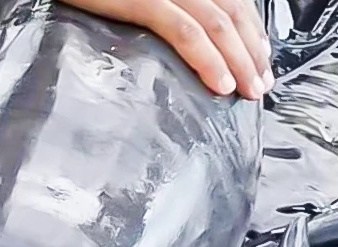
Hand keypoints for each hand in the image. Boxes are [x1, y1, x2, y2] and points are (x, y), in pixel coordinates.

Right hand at [59, 0, 273, 99]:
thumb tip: (188, 43)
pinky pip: (185, 33)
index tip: (259, 62)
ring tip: (246, 90)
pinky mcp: (143, 0)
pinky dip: (207, 58)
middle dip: (251, 53)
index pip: (232, 3)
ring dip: (238, 60)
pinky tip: (219, 82)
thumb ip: (164, 12)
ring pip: (217, 25)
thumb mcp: (135, 1)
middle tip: (259, 85)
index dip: (252, 33)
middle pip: (231, 15)